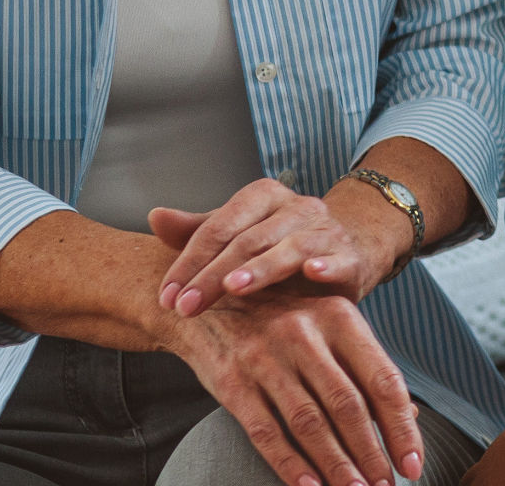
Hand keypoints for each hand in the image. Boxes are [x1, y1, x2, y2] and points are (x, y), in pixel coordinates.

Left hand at [153, 178, 408, 315]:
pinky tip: (311, 273)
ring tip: (234, 287)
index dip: (189, 260)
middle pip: (248, 239)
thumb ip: (197, 231)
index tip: (166, 297)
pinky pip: (337, 258)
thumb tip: (155, 217)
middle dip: (213, 275)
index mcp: (263, 196)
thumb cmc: (277, 247)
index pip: (219, 226)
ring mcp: (325, 229)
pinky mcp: (350, 256)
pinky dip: (325, 264)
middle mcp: (296, 206)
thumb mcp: (237, 237)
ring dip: (262, 267)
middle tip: (185, 307)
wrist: (342, 253)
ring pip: (290, 246)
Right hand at [162, 284, 424, 485]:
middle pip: (347, 405)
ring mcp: (266, 357)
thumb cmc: (282, 312)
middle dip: (370, 454)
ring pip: (309, 423)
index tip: (413, 463)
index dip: (401, 425)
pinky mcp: (232, 381)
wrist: (208, 295)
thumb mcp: (327, 321)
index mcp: (337, 314)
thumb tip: (411, 414)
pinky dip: (290, 464)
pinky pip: (266, 431)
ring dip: (336, 465)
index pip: (381, 377)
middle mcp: (304, 333)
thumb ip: (366, 363)